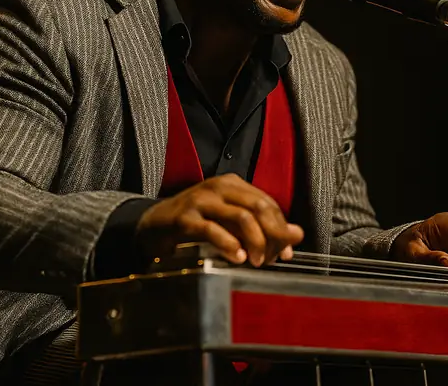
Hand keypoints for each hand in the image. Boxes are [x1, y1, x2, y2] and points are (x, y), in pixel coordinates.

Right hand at [135, 174, 303, 266]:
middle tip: (273, 258)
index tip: (286, 252)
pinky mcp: (185, 218)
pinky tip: (237, 258)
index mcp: (233, 185)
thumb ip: (260, 227)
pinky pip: (213, 230)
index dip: (281, 228)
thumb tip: (296, 236)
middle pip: (260, 208)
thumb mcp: (229, 223)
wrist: (152, 226)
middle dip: (273, 235)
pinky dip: (229, 245)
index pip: (268, 204)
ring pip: (242, 217)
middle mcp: (219, 187)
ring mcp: (201, 200)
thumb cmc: (195, 225)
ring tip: (257, 262)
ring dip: (255, 241)